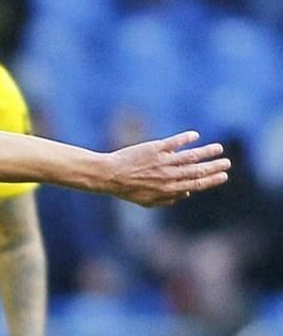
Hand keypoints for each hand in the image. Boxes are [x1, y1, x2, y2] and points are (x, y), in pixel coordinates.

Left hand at [102, 131, 228, 206]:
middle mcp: (168, 176)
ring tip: (219, 148)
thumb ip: (166, 200)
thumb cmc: (126, 189)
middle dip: (214, 167)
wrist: (108, 176)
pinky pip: (174, 143)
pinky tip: (195, 136)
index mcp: (167, 189)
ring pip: (190, 156)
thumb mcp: (146, 200)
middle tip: (227, 163)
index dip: (210, 181)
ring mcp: (162, 162)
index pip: (195, 185)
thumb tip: (186, 195)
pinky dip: (185, 139)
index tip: (223, 176)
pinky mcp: (155, 149)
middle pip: (197, 171)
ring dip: (207, 152)